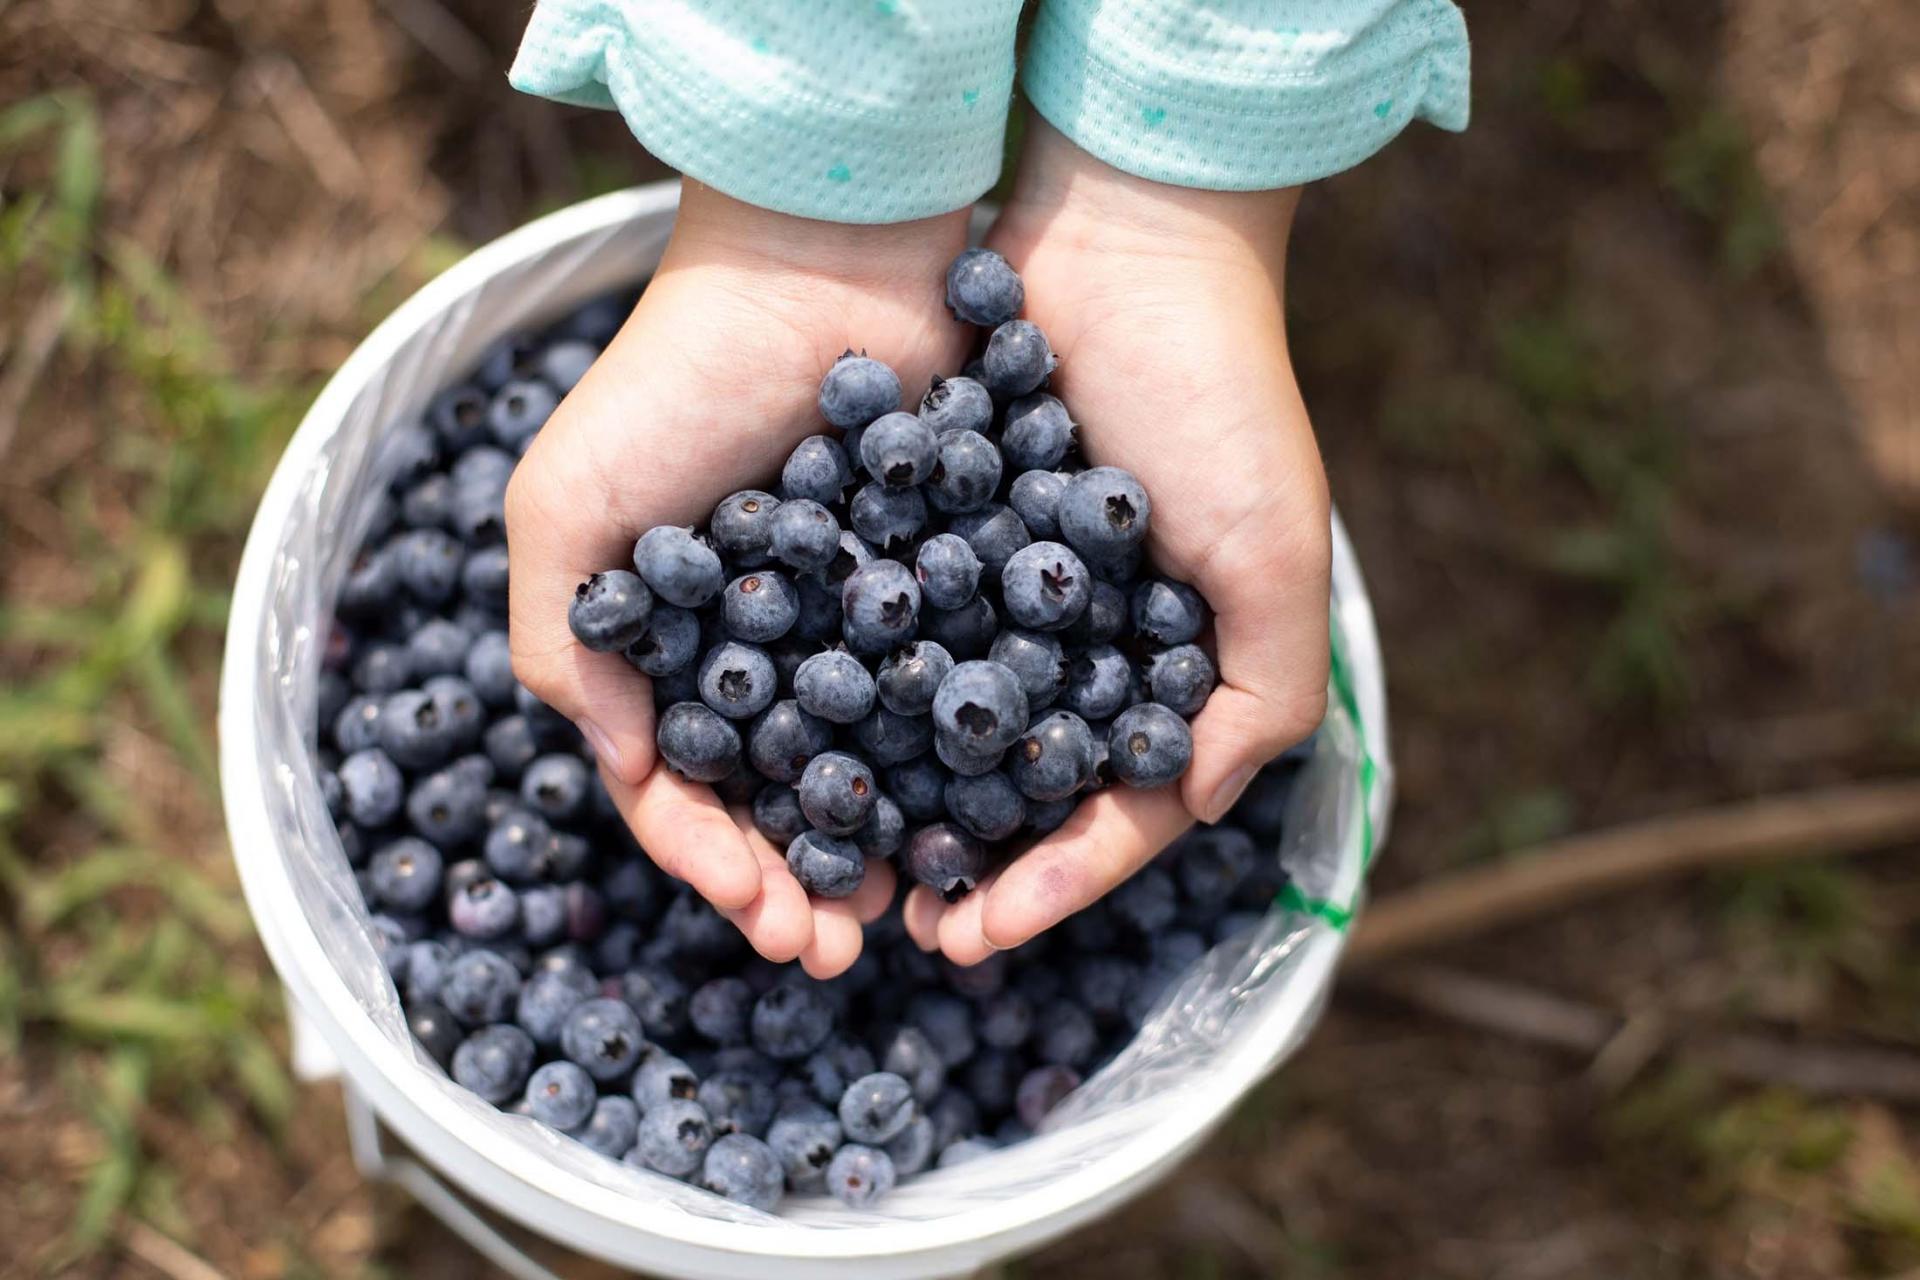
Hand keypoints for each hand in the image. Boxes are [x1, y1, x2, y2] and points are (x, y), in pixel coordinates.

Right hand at [506, 183, 967, 975]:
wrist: (827, 255)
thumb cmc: (677, 378)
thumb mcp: (567, 507)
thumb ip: (566, 647)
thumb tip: (620, 772)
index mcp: (665, 641)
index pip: (681, 788)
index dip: (715, 865)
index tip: (764, 917)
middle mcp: (760, 645)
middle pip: (779, 795)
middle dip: (802, 880)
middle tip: (842, 946)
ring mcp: (854, 619)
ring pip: (869, 764)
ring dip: (879, 844)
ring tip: (908, 908)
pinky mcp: (944, 582)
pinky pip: (947, 694)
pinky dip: (954, 763)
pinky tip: (977, 816)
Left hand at [904, 121, 1330, 962]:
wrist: (1122, 239)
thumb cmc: (1220, 398)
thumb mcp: (1274, 557)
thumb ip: (1260, 698)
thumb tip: (1194, 810)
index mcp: (1170, 669)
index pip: (1112, 812)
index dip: (1053, 885)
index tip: (975, 938)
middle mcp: (1084, 644)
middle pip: (1019, 788)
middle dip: (967, 864)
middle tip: (900, 929)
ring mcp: (1005, 591)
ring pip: (945, 726)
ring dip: (899, 797)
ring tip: (837, 856)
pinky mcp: (933, 531)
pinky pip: (890, 628)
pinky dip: (852, 688)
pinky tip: (798, 740)